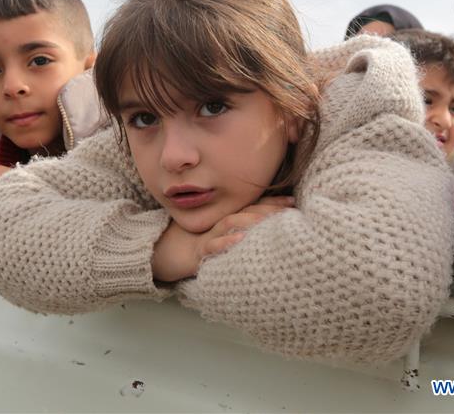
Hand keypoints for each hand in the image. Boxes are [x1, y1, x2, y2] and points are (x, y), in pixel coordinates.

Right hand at [151, 195, 293, 281]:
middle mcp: (219, 225)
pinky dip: (226, 243)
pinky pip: (212, 246)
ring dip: (251, 220)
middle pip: (247, 212)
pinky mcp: (198, 252)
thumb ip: (237, 231)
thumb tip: (263, 232)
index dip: (273, 203)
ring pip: (232, 224)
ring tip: (269, 220)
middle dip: (269, 209)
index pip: (253, 207)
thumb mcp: (218, 237)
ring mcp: (209, 236)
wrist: (160, 253)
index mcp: (226, 220)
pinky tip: (240, 240)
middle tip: (290, 208)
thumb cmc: (193, 245)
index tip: (293, 200)